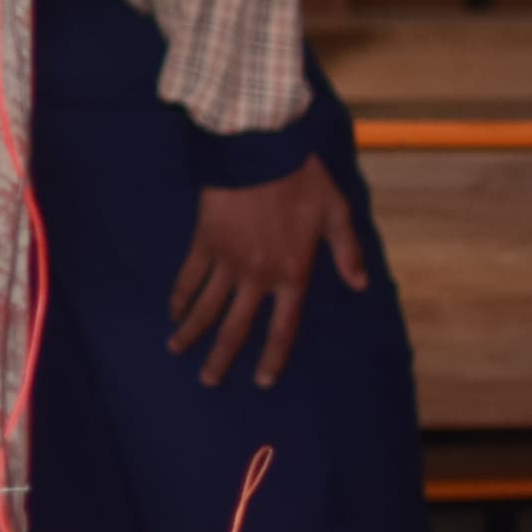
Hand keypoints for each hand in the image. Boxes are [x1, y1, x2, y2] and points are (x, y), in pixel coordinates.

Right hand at [167, 156, 367, 388]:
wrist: (258, 150)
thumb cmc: (302, 179)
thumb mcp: (335, 213)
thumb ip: (346, 252)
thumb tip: (359, 284)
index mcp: (291, 274)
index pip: (282, 328)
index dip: (272, 357)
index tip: (261, 380)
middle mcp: (257, 276)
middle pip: (235, 326)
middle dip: (221, 357)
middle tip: (208, 381)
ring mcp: (227, 261)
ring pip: (205, 307)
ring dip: (191, 332)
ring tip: (176, 350)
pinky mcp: (204, 242)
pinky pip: (189, 276)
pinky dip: (179, 295)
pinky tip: (172, 310)